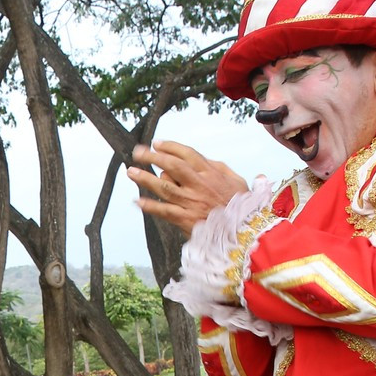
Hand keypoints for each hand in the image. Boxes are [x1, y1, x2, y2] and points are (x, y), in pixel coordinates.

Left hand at [130, 141, 249, 235]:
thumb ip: (221, 169)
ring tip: (131, 171)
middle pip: (171, 166)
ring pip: (163, 186)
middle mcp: (198, 185)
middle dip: (152, 157)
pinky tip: (137, 201)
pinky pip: (163, 211)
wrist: (244, 232)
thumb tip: (208, 161)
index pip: (187, 154)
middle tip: (137, 152)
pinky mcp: (185, 220)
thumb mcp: (238, 181)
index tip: (157, 143)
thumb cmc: (242, 207)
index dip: (170, 147)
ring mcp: (190, 202)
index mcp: (211, 173)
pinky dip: (150, 206)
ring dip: (145, 178)